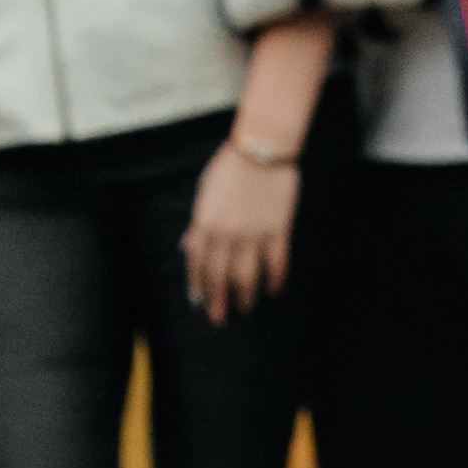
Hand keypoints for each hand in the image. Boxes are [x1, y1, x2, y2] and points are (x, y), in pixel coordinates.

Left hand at [182, 140, 296, 317]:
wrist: (261, 150)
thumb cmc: (229, 167)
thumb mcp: (204, 192)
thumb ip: (198, 223)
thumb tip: (189, 246)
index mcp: (206, 222)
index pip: (198, 261)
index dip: (198, 283)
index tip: (198, 300)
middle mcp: (228, 234)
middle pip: (220, 274)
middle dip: (218, 299)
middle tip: (219, 317)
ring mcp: (254, 234)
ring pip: (248, 275)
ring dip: (245, 295)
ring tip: (246, 307)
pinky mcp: (278, 231)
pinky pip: (276, 263)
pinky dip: (275, 279)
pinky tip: (274, 290)